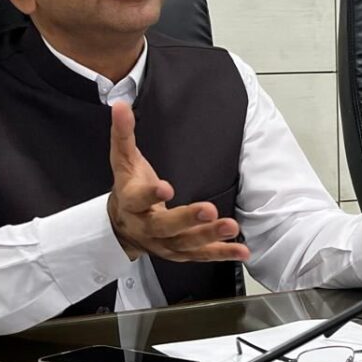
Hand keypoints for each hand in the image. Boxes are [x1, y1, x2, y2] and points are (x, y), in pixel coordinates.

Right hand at [107, 102, 249, 263]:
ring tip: (231, 227)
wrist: (122, 227)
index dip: (150, 195)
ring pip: (185, 243)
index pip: (137, 199)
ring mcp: (163, 243)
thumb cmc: (127, 188)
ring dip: (209, 236)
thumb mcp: (123, 161)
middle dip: (187, 219)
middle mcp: (146, 227)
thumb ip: (123, 134)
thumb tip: (120, 106)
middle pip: (165, 226)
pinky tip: (242, 252)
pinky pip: (200, 255)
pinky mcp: (180, 252)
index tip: (166, 187)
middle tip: (209, 210)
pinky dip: (221, 254)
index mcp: (130, 202)